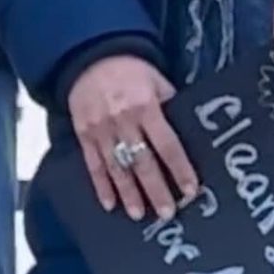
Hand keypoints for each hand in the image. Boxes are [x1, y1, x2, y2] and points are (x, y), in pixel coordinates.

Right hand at [66, 54, 199, 221]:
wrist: (91, 59)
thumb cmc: (132, 71)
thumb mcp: (158, 82)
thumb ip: (170, 107)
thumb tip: (189, 135)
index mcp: (146, 107)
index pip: (167, 145)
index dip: (179, 169)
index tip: (190, 190)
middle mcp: (123, 122)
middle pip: (142, 162)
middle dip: (155, 190)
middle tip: (167, 213)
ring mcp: (100, 130)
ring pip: (117, 168)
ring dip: (128, 194)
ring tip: (138, 214)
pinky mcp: (84, 135)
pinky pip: (93, 165)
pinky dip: (101, 185)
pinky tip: (109, 204)